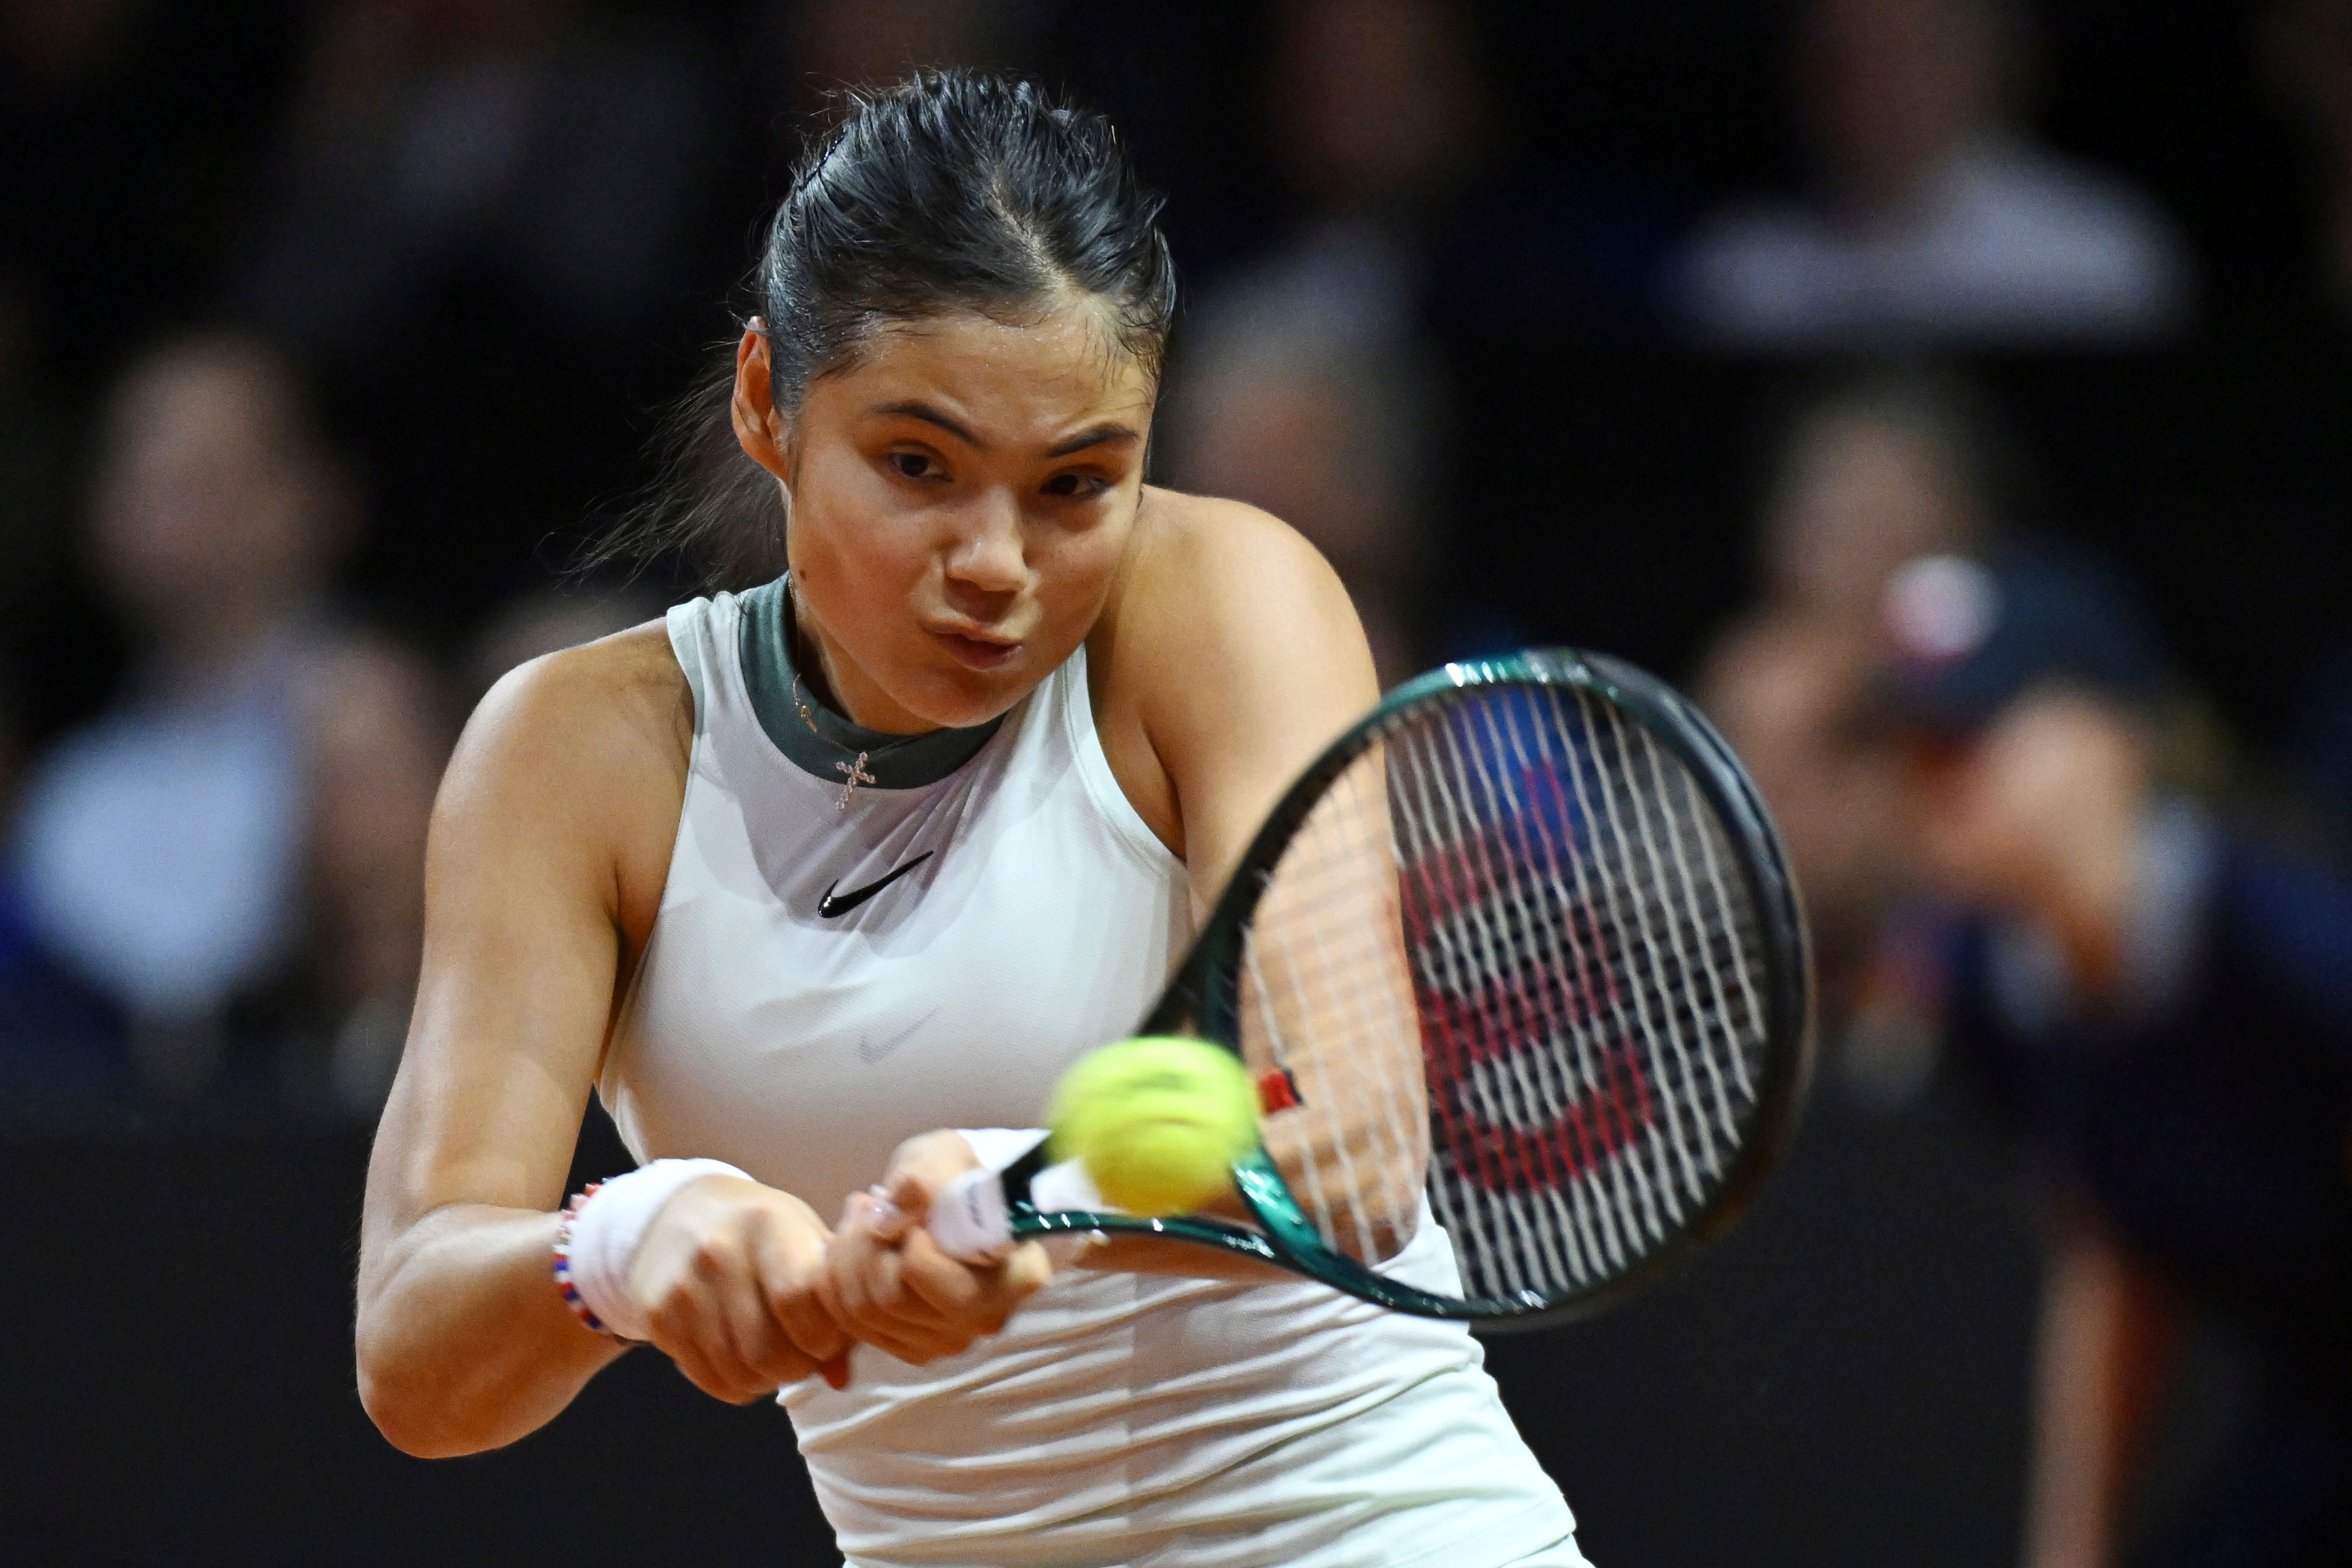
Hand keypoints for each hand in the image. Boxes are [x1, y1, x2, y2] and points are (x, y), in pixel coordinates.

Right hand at [628, 1174, 853, 1401]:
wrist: (680, 1212)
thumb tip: (839, 1377)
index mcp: (768, 1224)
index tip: (828, 1340)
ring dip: (767, 1381)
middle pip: (766, 1349)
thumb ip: (830, 1299)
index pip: (798, 1300)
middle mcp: (720, 1252)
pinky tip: (746, 1364)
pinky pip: (707, 1378)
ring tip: (778, 1363)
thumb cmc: (762, 1230)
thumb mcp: (805, 1238)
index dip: (822, 1336)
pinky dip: (736, 1385)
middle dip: (797, 1368)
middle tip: (805, 1359)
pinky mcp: (658, 1316)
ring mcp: (684, 1286)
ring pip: (737, 1372)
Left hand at [818, 1131, 1051, 1365]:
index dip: (906, 1239)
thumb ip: (922, 1180)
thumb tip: (887, 1221)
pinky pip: (854, 1325)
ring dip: (847, 1258)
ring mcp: (949, 1339)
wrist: (957, 1199)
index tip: (900, 1201)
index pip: (940, 1278)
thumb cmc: (958, 1174)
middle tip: (867, 1202)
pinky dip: (839, 1282)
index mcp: (1016, 1276)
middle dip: (865, 1245)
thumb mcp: (946, 1155)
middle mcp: (987, 1319)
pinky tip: (853, 1245)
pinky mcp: (914, 1346)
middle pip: (894, 1300)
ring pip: (867, 1314)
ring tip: (860, 1215)